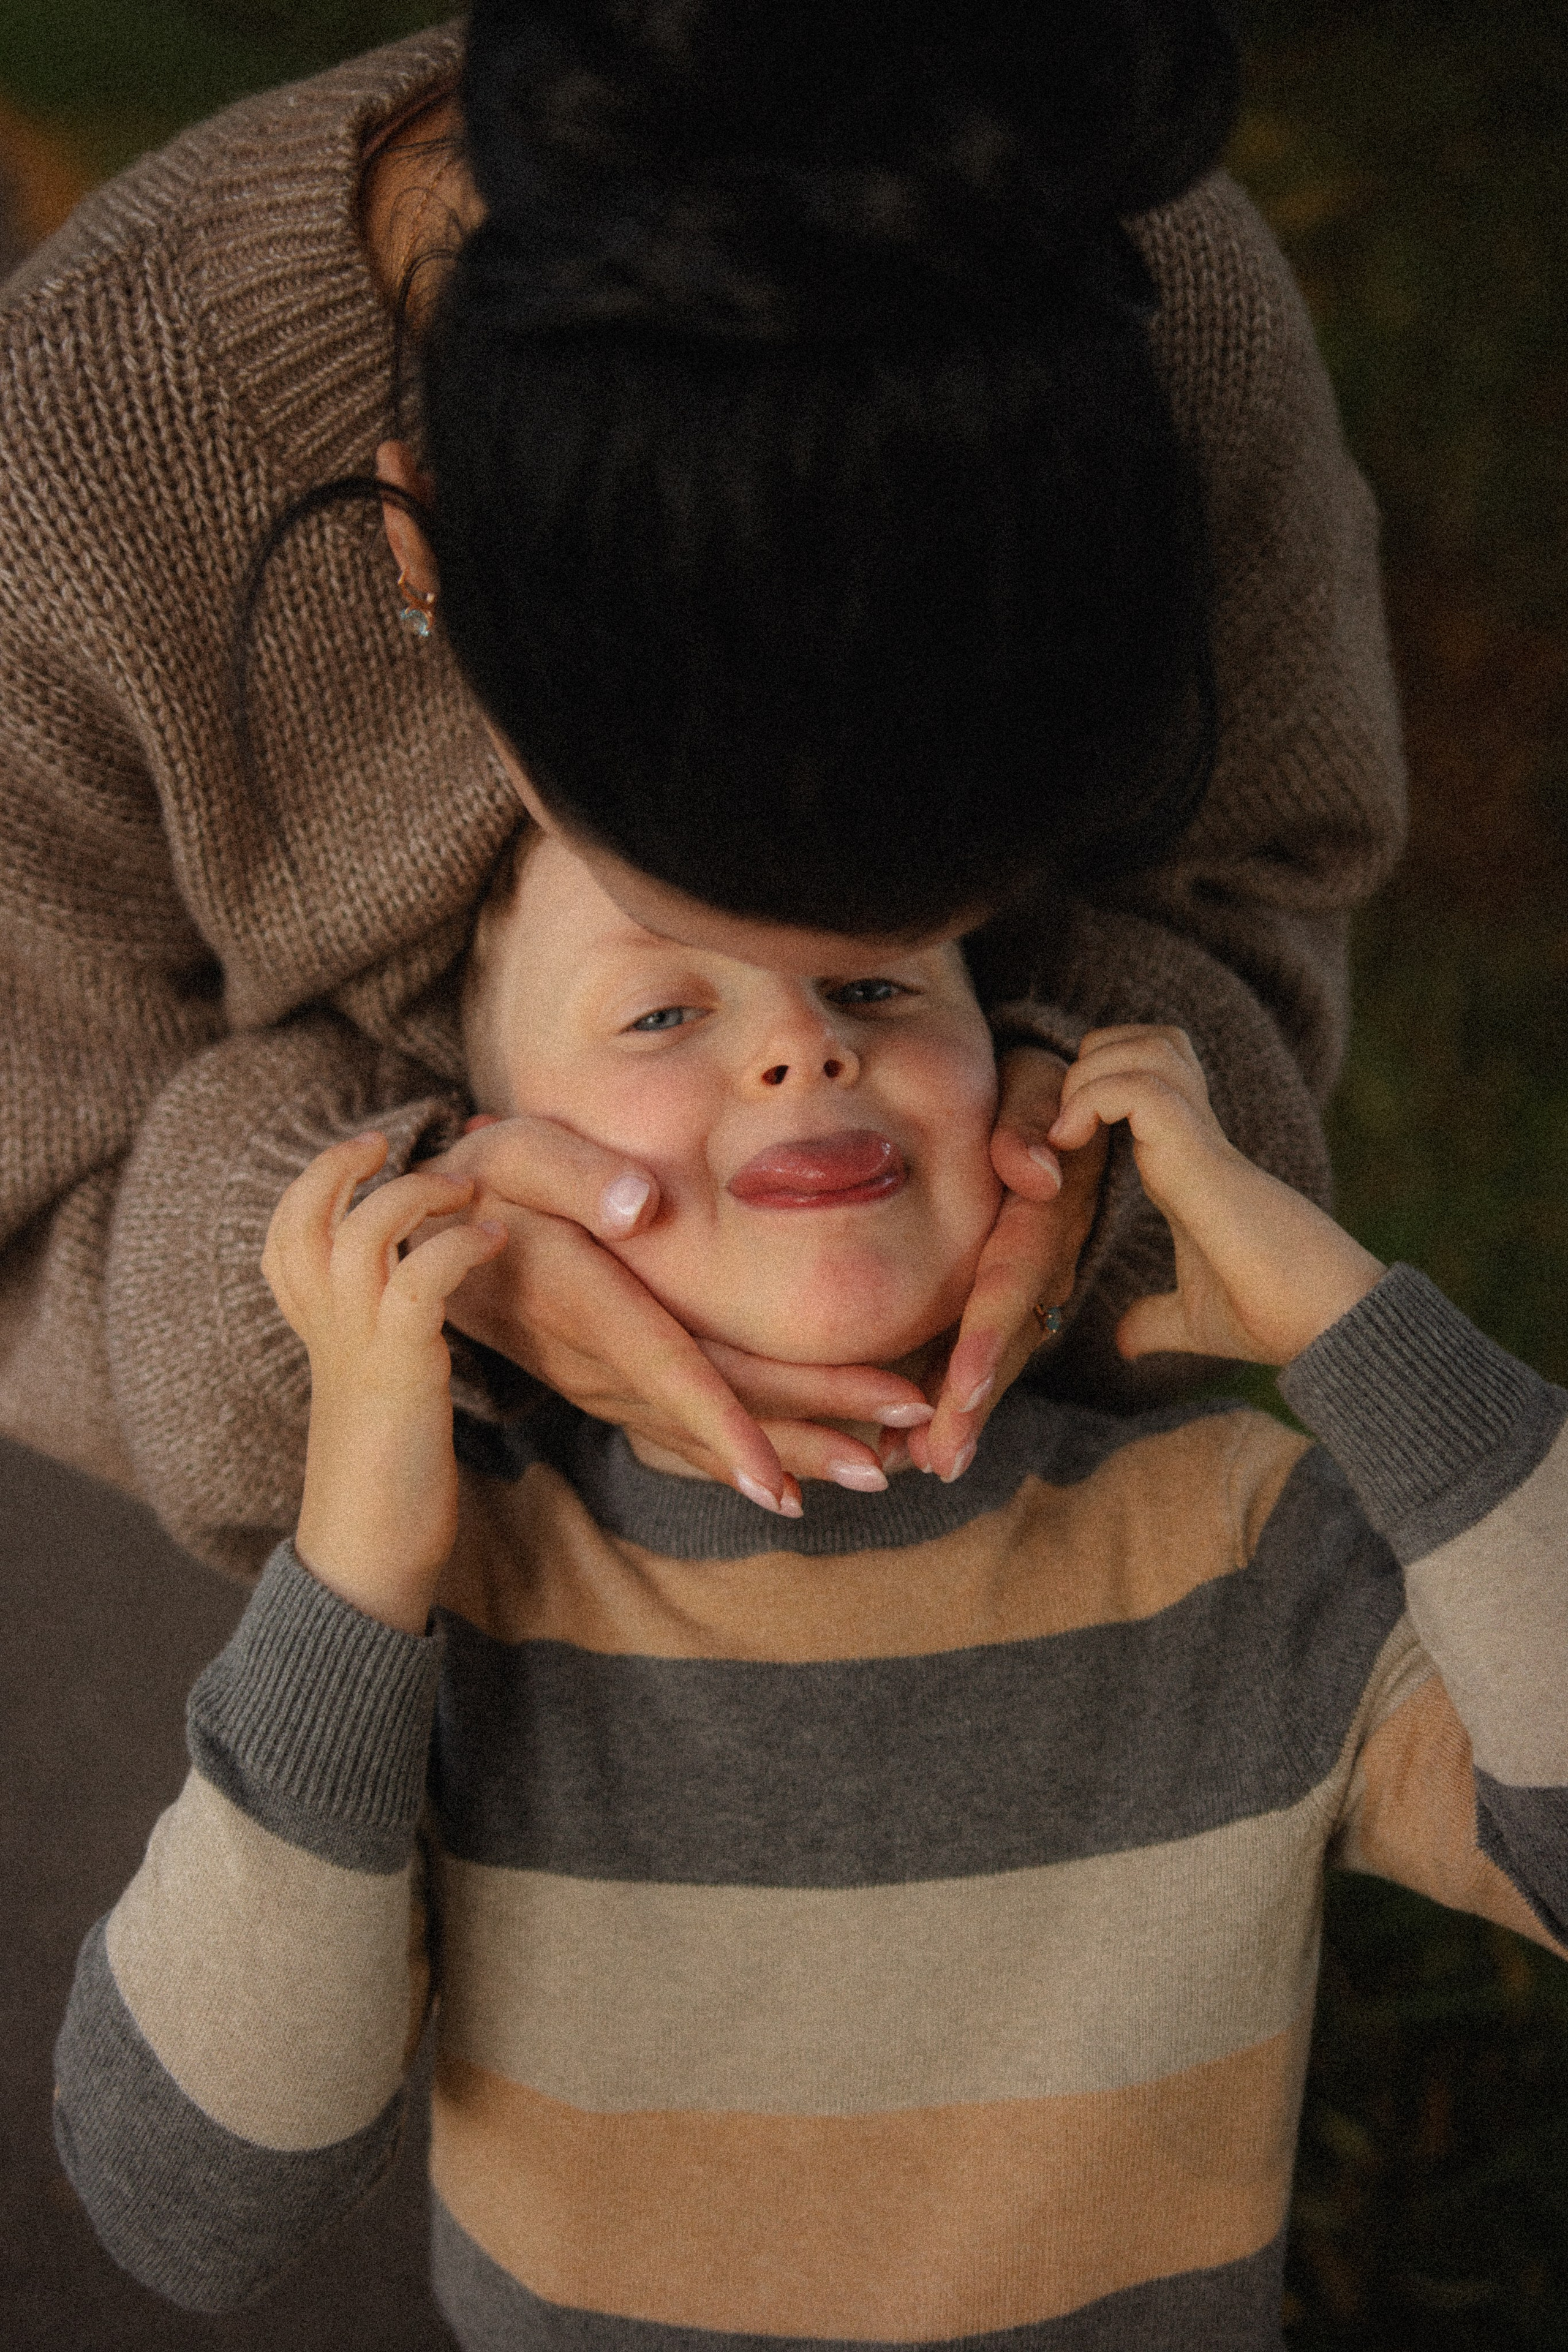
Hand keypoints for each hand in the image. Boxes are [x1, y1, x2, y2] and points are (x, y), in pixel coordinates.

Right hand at [262, 1133, 506, 1631]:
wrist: (372, 1558)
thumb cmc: (391, 1475)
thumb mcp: (383, 1384)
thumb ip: (391, 1332)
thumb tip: (425, 1289)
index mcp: (315, 1331)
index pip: (285, 1232)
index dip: (320, 1181)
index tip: (371, 1154)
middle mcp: (324, 1329)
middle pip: (302, 1215)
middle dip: (344, 1165)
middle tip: (400, 1143)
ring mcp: (357, 1347)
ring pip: (360, 1232)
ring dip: (415, 1195)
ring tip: (466, 1188)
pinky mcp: (401, 1371)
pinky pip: (420, 1281)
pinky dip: (458, 1247)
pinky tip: (494, 1240)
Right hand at [417, 1115, 934, 1513]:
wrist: (413, 1242)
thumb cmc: (478, 1182)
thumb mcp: (508, 1156)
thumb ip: (569, 1173)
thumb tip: (637, 1206)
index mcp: (586, 1299)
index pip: (668, 1368)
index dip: (723, 1426)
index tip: (777, 1478)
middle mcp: (599, 1359)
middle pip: (715, 1409)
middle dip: (809, 1436)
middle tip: (902, 1455)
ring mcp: (603, 1383)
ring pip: (707, 1434)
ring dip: (794, 1452)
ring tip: (880, 1470)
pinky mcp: (607, 1388)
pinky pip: (685, 1435)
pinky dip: (747, 1454)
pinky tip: (799, 1471)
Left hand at [914, 1047, 1106, 1479]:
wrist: (1043, 1099)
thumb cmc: (1029, 1083)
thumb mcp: (1034, 1082)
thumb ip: (1027, 1118)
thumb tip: (1036, 1173)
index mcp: (1041, 1219)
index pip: (1012, 1281)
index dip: (991, 1334)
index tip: (966, 1386)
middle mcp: (1036, 1266)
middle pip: (1001, 1344)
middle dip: (969, 1406)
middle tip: (934, 1461)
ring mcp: (1016, 1289)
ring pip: (984, 1363)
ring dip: (949, 1419)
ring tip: (902, 1467)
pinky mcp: (988, 1297)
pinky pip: (962, 1354)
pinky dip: (933, 1401)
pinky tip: (892, 1445)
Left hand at [1046, 1026, 1383, 1365]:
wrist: (1325, 1327)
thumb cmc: (1272, 1318)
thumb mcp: (1194, 1319)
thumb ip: (1156, 1319)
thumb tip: (1124, 1341)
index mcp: (1191, 1165)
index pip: (1149, 1078)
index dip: (1099, 1084)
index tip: (1061, 1141)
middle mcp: (1198, 1139)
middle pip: (1151, 1040)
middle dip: (1093, 1060)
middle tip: (1063, 1125)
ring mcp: (1203, 1141)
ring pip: (1148, 1048)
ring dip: (1091, 1074)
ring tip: (1066, 1131)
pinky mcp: (1203, 1155)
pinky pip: (1139, 1087)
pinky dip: (1094, 1098)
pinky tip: (1071, 1142)